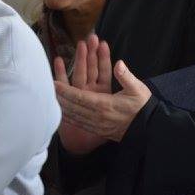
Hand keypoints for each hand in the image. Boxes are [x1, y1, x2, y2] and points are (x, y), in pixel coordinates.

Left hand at [53, 34, 150, 148]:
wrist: (149, 130)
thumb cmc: (143, 108)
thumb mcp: (138, 90)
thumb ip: (126, 76)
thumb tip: (118, 63)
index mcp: (104, 105)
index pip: (79, 97)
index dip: (65, 91)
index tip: (53, 84)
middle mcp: (97, 116)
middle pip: (72, 106)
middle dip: (59, 96)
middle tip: (45, 88)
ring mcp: (96, 125)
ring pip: (73, 115)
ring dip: (61, 106)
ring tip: (49, 98)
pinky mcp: (97, 130)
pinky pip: (78, 123)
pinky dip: (68, 117)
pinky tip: (61, 112)